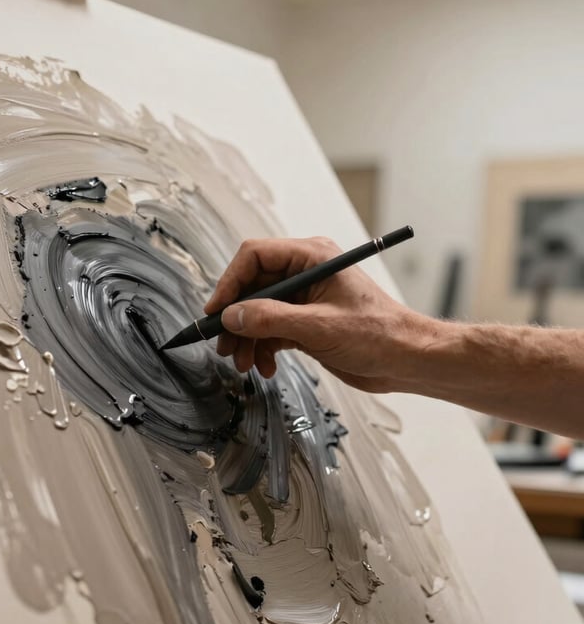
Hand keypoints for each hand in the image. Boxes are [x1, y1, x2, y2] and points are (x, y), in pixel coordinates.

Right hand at [204, 236, 430, 390]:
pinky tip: (264, 366)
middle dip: (236, 318)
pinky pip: (270, 330)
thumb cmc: (379, 334)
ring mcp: (304, 299)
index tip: (216, 311)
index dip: (230, 282)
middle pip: (252, 287)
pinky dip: (262, 348)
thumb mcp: (319, 327)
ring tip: (243, 363)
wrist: (407, 360)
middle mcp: (305, 273)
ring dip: (246, 338)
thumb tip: (232, 316)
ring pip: (258, 312)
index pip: (255, 257)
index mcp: (311, 258)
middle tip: (224, 345)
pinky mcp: (305, 323)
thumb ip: (271, 319)